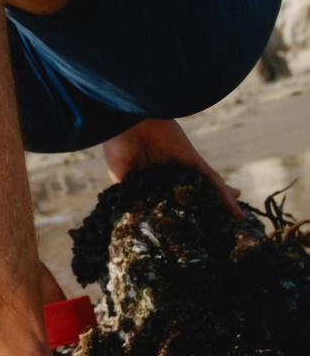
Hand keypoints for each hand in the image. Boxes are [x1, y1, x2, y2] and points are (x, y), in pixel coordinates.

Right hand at [103, 118, 243, 219]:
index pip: (171, 203)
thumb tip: (140, 223)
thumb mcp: (121, 179)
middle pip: (193, 196)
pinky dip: (224, 193)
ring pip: (206, 189)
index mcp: (151, 182)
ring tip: (238, 218)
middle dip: (206, 209)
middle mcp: (170, 176)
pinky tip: (235, 207)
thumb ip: (133, 199)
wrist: (124, 122)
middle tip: (220, 226)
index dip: (181, 217)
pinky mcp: (192, 159)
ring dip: (222, 203)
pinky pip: (211, 179)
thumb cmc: (117, 147)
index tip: (189, 234)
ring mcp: (183, 168)